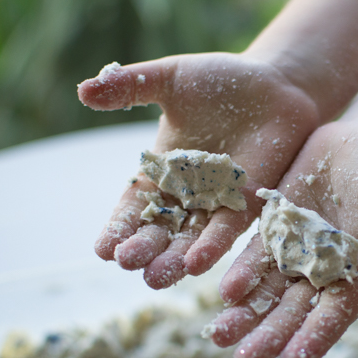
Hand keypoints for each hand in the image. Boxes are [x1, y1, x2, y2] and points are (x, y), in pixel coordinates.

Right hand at [79, 53, 318, 288]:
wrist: (274, 86)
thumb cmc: (221, 81)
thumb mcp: (171, 79)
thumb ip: (131, 86)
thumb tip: (83, 90)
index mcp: (162, 170)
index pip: (136, 205)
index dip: (119, 226)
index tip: (102, 249)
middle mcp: (188, 194)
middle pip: (162, 229)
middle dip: (145, 247)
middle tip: (128, 264)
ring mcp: (219, 201)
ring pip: (192, 237)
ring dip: (175, 258)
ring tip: (157, 278)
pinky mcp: (249, 202)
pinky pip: (230, 227)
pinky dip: (214, 244)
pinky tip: (198, 263)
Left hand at [208, 120, 357, 357]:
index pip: (336, 313)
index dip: (314, 338)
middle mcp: (327, 268)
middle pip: (295, 308)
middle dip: (270, 334)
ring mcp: (300, 247)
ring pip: (269, 287)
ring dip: (246, 311)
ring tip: (218, 334)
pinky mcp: (279, 223)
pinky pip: (257, 252)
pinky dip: (242, 270)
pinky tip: (224, 289)